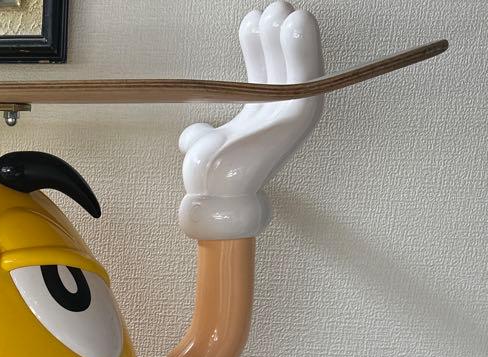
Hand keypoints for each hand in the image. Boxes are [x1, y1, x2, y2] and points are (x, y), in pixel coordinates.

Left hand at [178, 2, 323, 239]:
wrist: (211, 195)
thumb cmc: (209, 177)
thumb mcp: (204, 144)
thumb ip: (201, 132)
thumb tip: (192, 135)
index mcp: (259, 114)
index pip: (263, 70)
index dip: (258, 43)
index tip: (249, 20)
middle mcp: (277, 113)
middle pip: (281, 63)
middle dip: (276, 33)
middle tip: (271, 8)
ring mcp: (289, 115)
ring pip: (296, 65)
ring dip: (292, 35)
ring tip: (284, 11)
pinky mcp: (299, 117)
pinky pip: (306, 76)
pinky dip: (304, 48)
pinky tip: (298, 20)